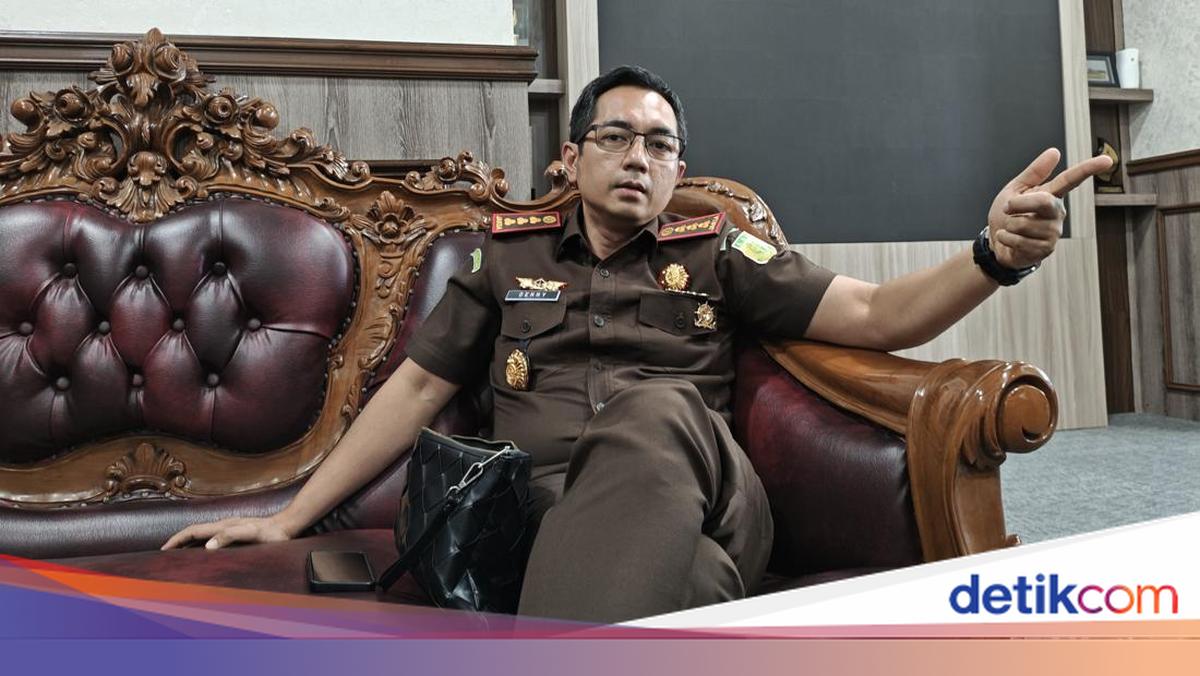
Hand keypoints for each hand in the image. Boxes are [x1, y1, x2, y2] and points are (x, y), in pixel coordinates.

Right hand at [161, 515, 293, 549]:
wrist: (286, 526)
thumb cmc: (271, 532)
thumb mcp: (251, 534)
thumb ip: (229, 537)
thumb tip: (207, 546)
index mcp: (223, 525)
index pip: (193, 531)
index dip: (177, 539)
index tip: (163, 550)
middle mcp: (224, 525)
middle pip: (194, 532)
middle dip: (178, 541)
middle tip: (165, 555)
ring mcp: (230, 528)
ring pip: (202, 535)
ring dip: (188, 544)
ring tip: (178, 556)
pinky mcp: (236, 533)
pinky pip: (212, 538)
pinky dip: (201, 545)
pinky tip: (203, 553)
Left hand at [986, 148, 1112, 268]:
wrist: (997, 242)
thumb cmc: (1007, 215)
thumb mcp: (1015, 190)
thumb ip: (1034, 172)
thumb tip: (1055, 152)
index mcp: (1051, 195)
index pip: (1071, 180)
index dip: (1088, 169)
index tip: (1107, 160)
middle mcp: (1057, 213)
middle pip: (1043, 201)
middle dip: (1018, 204)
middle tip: (1007, 208)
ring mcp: (1053, 232)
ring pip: (1024, 224)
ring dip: (1008, 225)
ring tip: (1011, 228)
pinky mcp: (1046, 249)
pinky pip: (1019, 240)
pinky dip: (1005, 238)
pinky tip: (1009, 239)